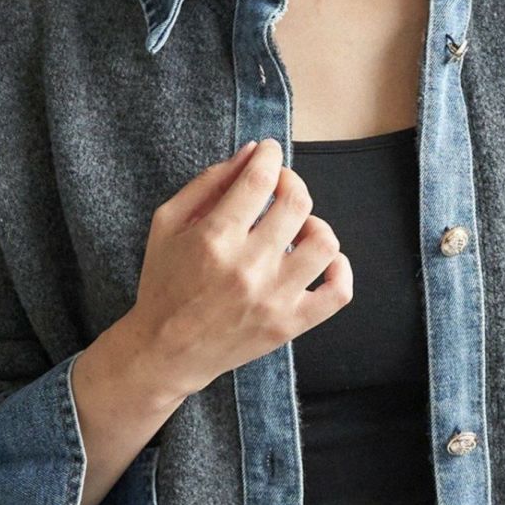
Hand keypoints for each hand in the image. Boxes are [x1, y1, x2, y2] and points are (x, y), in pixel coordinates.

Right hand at [119, 137, 353, 399]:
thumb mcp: (167, 224)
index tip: (270, 153)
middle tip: (280, 187)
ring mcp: (274, 299)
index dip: (270, 156)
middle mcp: (248, 268)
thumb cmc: (164, 284)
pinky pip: (338, 292)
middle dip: (291, 182)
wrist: (167, 351)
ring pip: (323, 243)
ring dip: (315, 224)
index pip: (260, 179)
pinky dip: (340, 269)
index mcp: (215, 239)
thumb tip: (251, 153)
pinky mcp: (290, 325)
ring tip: (297, 229)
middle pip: (296, 203)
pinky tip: (322, 261)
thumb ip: (208, 183)